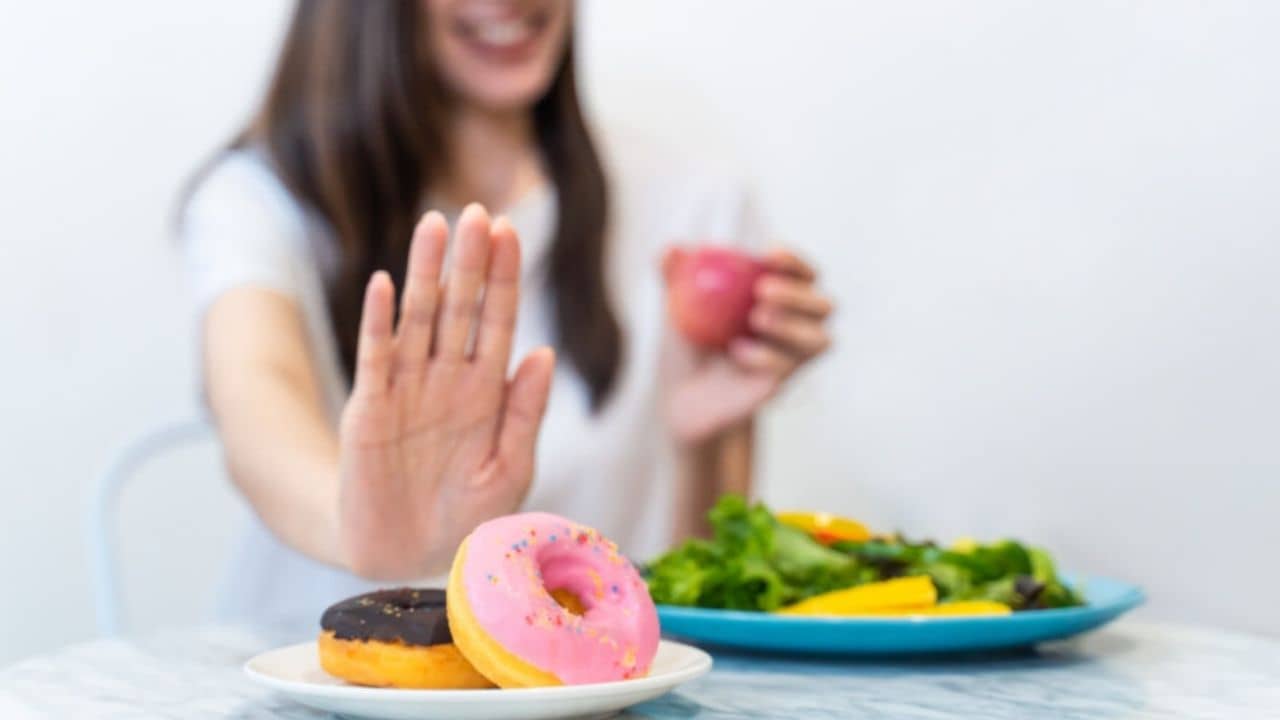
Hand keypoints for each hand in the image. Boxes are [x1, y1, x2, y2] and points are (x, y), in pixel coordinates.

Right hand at [337, 204, 554, 578]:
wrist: (407, 556)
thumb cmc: (465, 515)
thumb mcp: (509, 469)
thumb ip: (526, 413)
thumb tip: (545, 352)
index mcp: (487, 390)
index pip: (498, 320)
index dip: (504, 277)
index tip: (510, 232)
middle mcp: (448, 378)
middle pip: (461, 307)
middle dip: (470, 261)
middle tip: (477, 212)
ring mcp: (408, 389)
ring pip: (419, 319)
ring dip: (425, 274)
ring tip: (434, 225)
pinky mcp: (370, 409)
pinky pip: (375, 358)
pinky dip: (379, 322)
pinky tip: (383, 284)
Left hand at [664, 249, 831, 443]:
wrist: (680, 397)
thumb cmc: (686, 344)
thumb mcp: (676, 307)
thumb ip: (675, 276)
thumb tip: (672, 249)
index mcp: (780, 299)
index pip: (803, 274)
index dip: (795, 262)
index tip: (771, 253)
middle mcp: (795, 328)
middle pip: (824, 305)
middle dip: (799, 294)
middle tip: (763, 290)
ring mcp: (791, 360)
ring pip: (820, 340)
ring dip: (792, 325)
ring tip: (756, 318)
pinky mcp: (779, 386)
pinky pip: (787, 369)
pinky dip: (765, 356)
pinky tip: (737, 351)